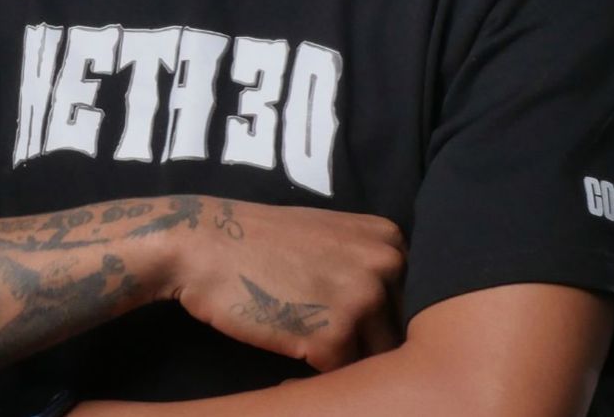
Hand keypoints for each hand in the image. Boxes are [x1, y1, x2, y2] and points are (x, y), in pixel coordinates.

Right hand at [158, 197, 405, 371]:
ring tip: (310, 351)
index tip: (348, 322)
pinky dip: (317, 375)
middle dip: (367, 345)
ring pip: (377, 360)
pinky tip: (291, 358)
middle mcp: (388, 264)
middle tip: (324, 340)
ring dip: (346, 364)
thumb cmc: (261, 245)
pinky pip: (342, 376)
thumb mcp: (331, 237)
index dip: (380, 319)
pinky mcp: (334, 337)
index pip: (410, 300)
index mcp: (390, 238)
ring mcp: (364, 300)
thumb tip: (402, 322)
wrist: (203, 243)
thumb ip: (371, 267)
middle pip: (399, 333)